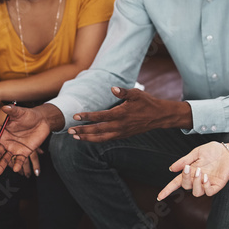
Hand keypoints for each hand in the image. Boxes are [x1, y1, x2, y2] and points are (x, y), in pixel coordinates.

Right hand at [0, 105, 50, 177]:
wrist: (42, 120)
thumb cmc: (28, 115)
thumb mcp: (20, 112)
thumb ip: (12, 111)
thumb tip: (5, 107)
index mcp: (2, 132)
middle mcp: (6, 142)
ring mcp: (15, 148)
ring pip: (6, 159)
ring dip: (1, 166)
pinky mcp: (24, 152)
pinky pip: (20, 160)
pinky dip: (18, 164)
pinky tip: (16, 169)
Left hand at [69, 87, 189, 142]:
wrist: (159, 116)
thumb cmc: (147, 102)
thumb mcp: (136, 94)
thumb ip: (123, 92)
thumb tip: (112, 89)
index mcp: (121, 114)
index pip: (100, 117)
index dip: (87, 117)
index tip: (75, 116)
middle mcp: (120, 126)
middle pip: (97, 130)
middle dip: (83, 131)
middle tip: (70, 131)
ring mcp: (121, 132)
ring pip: (101, 138)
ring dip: (87, 138)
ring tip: (75, 137)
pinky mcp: (123, 135)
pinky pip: (107, 139)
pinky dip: (96, 139)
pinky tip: (89, 138)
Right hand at [159, 142, 228, 199]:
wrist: (228, 151)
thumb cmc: (212, 151)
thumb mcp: (196, 152)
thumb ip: (184, 161)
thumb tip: (171, 169)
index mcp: (190, 172)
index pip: (177, 183)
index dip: (168, 189)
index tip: (160, 196)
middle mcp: (197, 179)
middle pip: (186, 187)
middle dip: (185, 178)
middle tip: (189, 168)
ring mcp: (207, 184)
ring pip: (197, 192)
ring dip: (195, 183)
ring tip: (200, 171)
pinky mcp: (216, 186)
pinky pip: (209, 192)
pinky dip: (205, 186)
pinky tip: (206, 177)